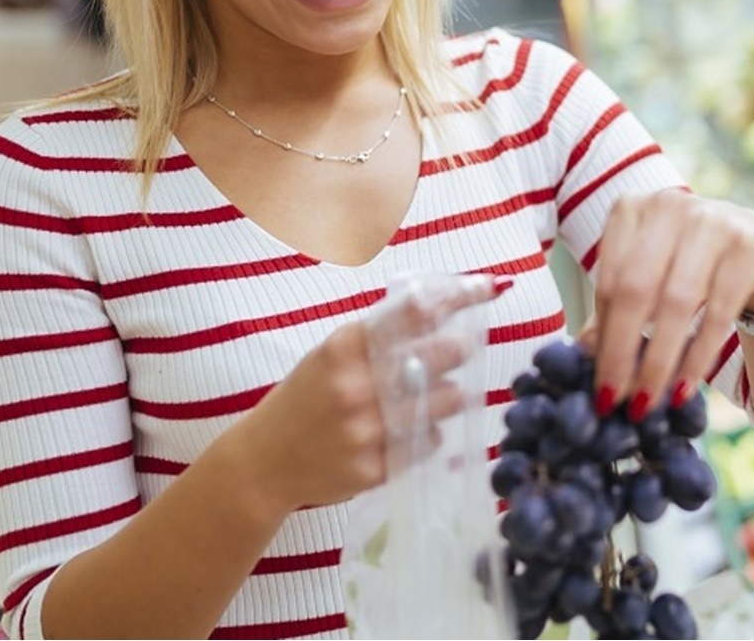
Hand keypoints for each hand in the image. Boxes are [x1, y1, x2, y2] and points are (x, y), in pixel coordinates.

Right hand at [224, 275, 496, 512]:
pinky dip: (426, 434)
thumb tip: (440, 308)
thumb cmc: (304, 399)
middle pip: (441, 354)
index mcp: (345, 346)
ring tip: (429, 396)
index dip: (460, 295)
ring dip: (448, 396)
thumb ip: (379, 336)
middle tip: (460, 348)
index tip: (490, 286)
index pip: (417, 310)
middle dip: (459, 348)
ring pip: (445, 401)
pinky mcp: (374, 467)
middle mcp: (357, 384)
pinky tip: (406, 432)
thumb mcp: (331, 354)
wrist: (263, 462)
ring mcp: (366, 429)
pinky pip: (429, 442)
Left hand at [584, 190, 753, 420]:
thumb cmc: (685, 261)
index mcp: (630, 211)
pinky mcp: (745, 248)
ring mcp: (710, 224)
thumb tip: (584, 356)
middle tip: (616, 401)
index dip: (602, 337)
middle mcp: (668, 208)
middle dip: (621, 352)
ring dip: (659, 362)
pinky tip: (684, 388)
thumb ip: (615, 307)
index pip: (608, 281)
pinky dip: (697, 357)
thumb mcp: (646, 272)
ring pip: (677, 304)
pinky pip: (718, 314)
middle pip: (636, 290)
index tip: (599, 385)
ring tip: (648, 402)